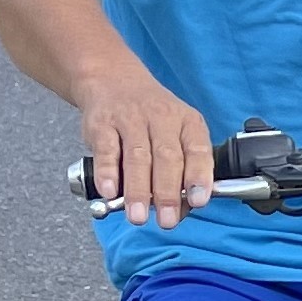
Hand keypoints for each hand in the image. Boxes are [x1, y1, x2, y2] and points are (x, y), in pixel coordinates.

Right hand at [80, 67, 211, 229]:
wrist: (113, 79)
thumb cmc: (151, 118)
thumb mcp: (176, 134)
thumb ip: (182, 171)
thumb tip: (182, 210)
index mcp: (187, 123)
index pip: (198, 151)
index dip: (199, 177)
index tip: (198, 201)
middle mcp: (162, 118)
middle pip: (168, 158)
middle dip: (168, 193)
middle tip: (167, 221)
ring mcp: (131, 119)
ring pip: (138, 157)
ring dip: (138, 190)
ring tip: (137, 216)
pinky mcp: (102, 123)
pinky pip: (107, 149)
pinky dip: (108, 172)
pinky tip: (109, 191)